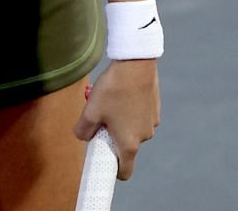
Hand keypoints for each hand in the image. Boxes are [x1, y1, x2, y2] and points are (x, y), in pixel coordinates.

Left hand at [75, 59, 159, 179]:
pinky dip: (130, 111)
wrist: (135, 65)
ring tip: (110, 102)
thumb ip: (83, 130)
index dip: (113, 170)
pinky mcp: (155, 110)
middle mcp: (144, 137)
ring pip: (133, 130)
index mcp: (129, 144)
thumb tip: (82, 137)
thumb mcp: (90, 111)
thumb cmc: (112, 90)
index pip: (125, 172)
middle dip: (113, 138)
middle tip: (100, 120)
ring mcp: (152, 123)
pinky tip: (122, 94)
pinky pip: (140, 117)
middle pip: (126, 147)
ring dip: (121, 122)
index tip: (103, 158)